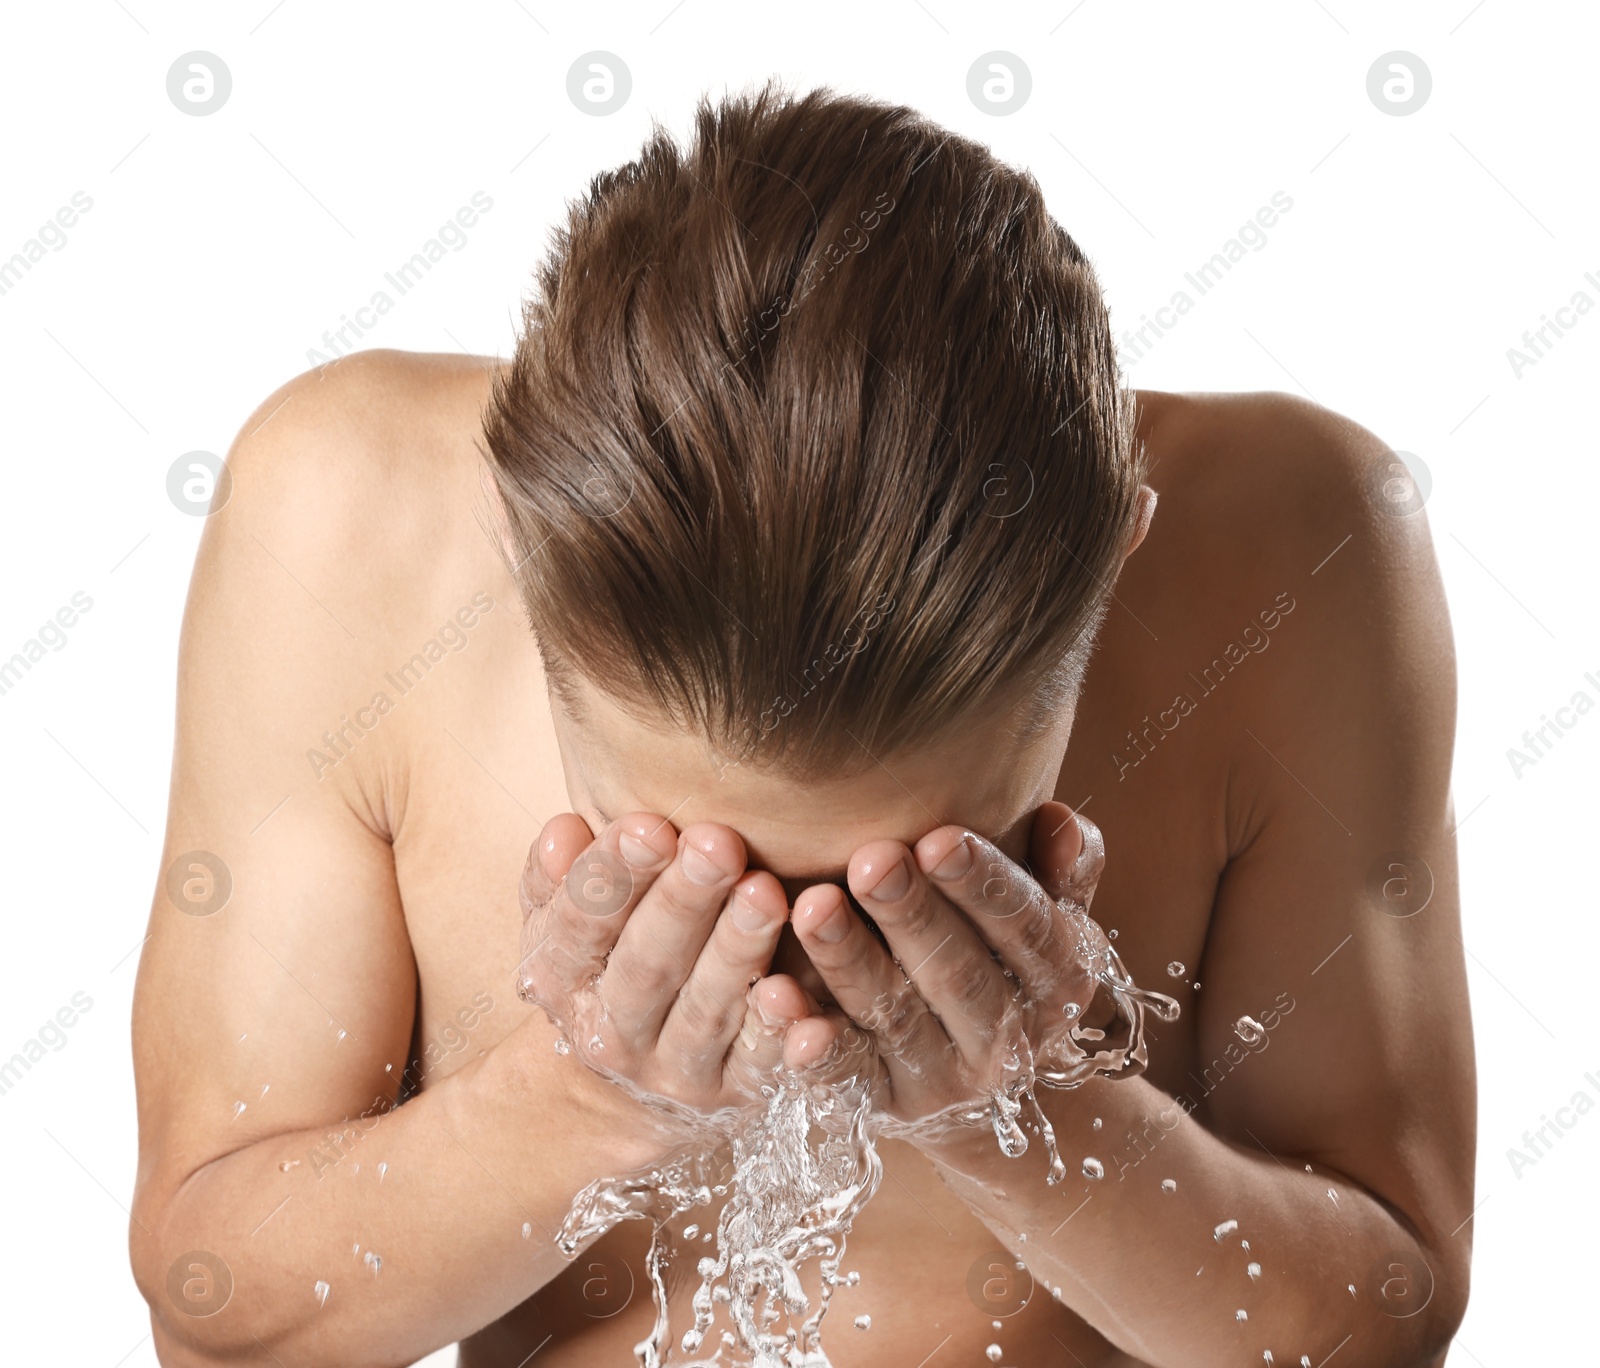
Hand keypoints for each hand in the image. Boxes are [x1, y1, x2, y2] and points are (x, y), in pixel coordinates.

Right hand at [515, 811, 818, 1120]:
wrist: (635, 1082)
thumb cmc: (611, 961)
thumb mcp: (569, 922)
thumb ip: (564, 875)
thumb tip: (564, 830)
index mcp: (563, 983)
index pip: (580, 928)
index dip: (611, 878)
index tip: (648, 826)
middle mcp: (615, 1035)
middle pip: (646, 966)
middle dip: (683, 902)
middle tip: (718, 844)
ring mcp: (677, 1069)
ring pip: (707, 1010)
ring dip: (736, 951)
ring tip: (765, 892)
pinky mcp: (737, 1092)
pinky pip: (762, 1065)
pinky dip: (783, 1036)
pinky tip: (799, 997)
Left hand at [784, 802, 1122, 1127]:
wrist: (985, 1099)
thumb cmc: (1003, 962)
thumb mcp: (1051, 923)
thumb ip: (1063, 871)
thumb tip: (1059, 819)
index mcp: (1055, 980)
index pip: (1026, 927)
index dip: (986, 884)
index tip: (941, 837)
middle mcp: (1005, 1038)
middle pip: (956, 973)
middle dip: (911, 914)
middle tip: (870, 860)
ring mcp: (943, 1079)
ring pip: (894, 1015)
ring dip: (851, 962)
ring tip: (813, 907)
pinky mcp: (884, 1106)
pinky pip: (845, 1076)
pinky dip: (815, 1045)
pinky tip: (780, 1001)